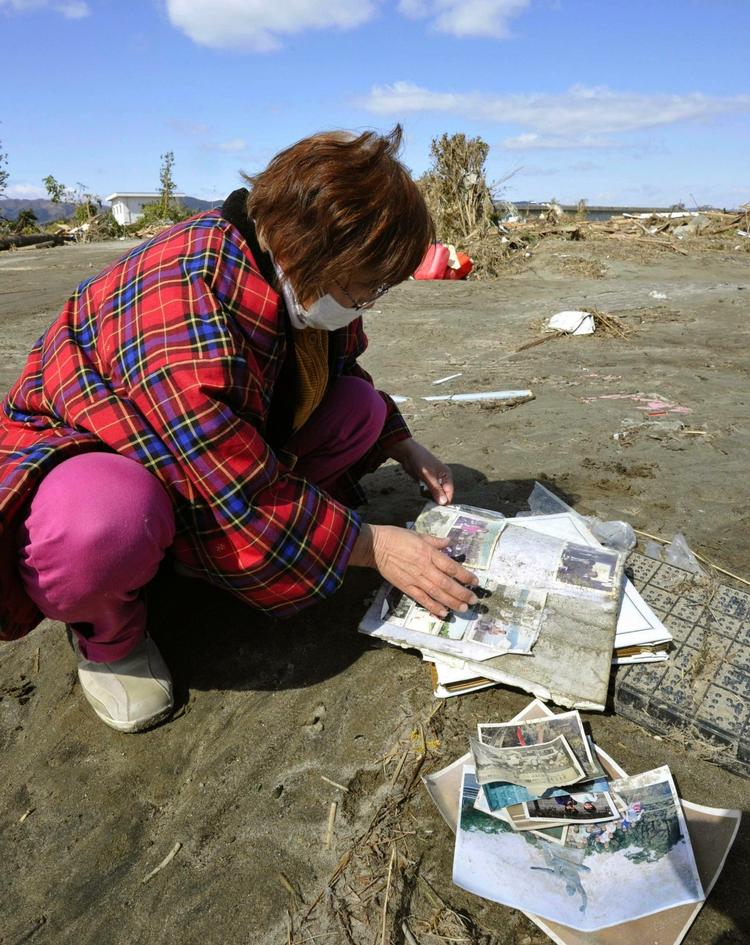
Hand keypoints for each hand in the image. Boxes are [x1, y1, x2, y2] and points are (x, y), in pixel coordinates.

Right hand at [350, 524, 477, 617]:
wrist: (375, 546)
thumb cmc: (396, 536)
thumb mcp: (418, 534)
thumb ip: (435, 541)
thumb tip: (449, 543)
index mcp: (428, 553)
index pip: (451, 567)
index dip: (465, 575)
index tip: (475, 581)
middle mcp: (424, 568)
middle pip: (447, 583)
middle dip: (462, 593)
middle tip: (474, 600)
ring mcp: (415, 579)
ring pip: (437, 593)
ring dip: (451, 602)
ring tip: (463, 608)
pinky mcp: (406, 587)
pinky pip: (422, 599)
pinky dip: (433, 607)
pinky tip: (443, 613)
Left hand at [387, 438, 453, 505]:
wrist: (408, 454)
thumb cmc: (421, 461)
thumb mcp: (428, 476)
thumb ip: (435, 489)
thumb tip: (443, 502)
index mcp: (447, 475)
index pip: (449, 492)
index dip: (445, 501)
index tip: (439, 510)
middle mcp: (443, 479)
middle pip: (443, 494)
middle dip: (438, 500)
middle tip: (431, 507)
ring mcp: (435, 481)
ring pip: (436, 494)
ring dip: (431, 497)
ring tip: (426, 498)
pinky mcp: (427, 483)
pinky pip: (429, 492)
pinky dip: (426, 494)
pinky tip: (422, 493)